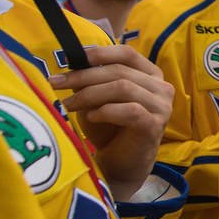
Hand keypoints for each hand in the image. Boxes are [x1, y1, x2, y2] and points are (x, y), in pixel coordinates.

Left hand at [49, 44, 173, 198]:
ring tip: (68, 105)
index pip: (127, 54)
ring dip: (90, 94)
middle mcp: (161, 88)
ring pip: (123, 88)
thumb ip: (92, 81)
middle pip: (119, 71)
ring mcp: (162, 107)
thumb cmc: (109, 129)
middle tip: (56, 82)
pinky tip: (91, 117)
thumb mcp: (97, 99)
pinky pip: (130, 111)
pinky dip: (106, 111)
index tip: (72, 59)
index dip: (100, 53)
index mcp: (150, 75)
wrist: (121, 164)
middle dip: (83, 76)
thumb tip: (72, 66)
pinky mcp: (155, 126)